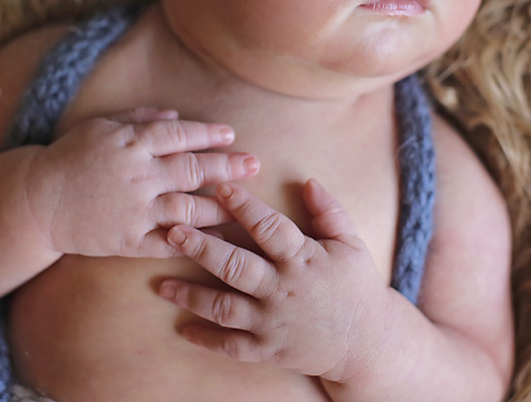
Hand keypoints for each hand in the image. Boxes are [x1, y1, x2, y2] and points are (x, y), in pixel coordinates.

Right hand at [27, 107, 259, 257]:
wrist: (36, 201)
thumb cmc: (69, 158)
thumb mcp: (100, 127)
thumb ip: (139, 118)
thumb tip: (175, 116)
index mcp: (130, 143)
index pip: (179, 134)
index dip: (208, 133)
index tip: (231, 134)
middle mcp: (136, 175)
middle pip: (192, 169)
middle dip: (228, 167)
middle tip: (254, 164)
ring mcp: (133, 210)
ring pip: (188, 208)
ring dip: (220, 207)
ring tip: (245, 206)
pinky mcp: (127, 240)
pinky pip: (168, 241)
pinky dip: (194, 240)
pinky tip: (217, 239)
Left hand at [158, 180, 389, 383]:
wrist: (367, 344)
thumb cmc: (357, 286)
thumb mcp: (350, 244)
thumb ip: (329, 211)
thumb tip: (307, 180)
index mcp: (303, 260)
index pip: (269, 228)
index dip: (244, 207)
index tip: (220, 188)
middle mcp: (283, 290)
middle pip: (236, 266)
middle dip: (202, 248)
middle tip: (173, 231)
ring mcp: (273, 322)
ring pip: (224, 307)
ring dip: (191, 295)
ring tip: (162, 284)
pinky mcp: (268, 350)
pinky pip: (231, 346)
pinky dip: (206, 339)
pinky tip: (182, 328)